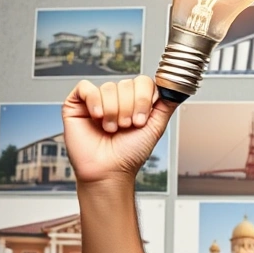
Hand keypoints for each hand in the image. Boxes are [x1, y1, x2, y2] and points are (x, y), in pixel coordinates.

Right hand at [61, 75, 177, 185]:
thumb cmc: (130, 153)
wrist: (109, 170)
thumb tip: (176, 88)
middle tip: (126, 127)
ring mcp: (97, 100)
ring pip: (108, 87)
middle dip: (129, 109)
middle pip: (126, 84)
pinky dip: (95, 102)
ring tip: (111, 128)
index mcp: (135, 102)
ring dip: (113, 111)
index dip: (144, 99)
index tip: (141, 121)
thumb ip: (166, 106)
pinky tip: (97, 117)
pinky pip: (86, 88)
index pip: (143, 82)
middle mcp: (117, 98)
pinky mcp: (77, 104)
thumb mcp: (155, 127)